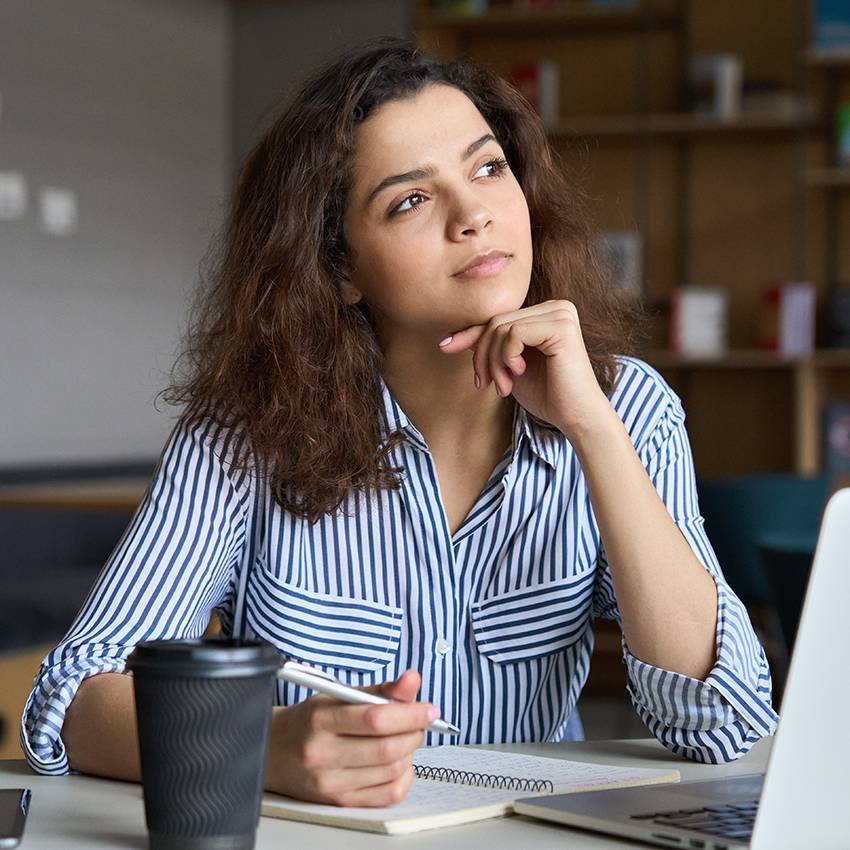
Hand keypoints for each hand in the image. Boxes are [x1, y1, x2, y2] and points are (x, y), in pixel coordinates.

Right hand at [265, 669, 436, 805]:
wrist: (274, 751)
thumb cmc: (310, 720)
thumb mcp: (339, 694)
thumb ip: (380, 690)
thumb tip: (413, 681)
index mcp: (322, 719)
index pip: (376, 719)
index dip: (410, 713)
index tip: (429, 709)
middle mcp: (323, 754)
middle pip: (387, 748)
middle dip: (414, 732)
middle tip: (419, 721)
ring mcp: (331, 783)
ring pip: (391, 771)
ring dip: (409, 752)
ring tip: (404, 738)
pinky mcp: (339, 802)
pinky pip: (387, 795)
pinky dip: (403, 776)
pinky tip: (398, 762)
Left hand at [437, 299, 610, 438]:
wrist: (576, 418)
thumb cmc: (546, 395)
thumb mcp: (508, 367)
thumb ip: (490, 348)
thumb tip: (452, 338)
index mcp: (545, 313)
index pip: (497, 318)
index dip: (469, 334)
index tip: (444, 348)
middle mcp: (556, 307)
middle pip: (496, 321)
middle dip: (482, 356)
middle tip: (486, 385)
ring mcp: (561, 313)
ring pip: (501, 327)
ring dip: (493, 362)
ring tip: (503, 386)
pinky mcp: (561, 326)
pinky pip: (514, 333)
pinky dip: (507, 357)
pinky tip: (518, 374)